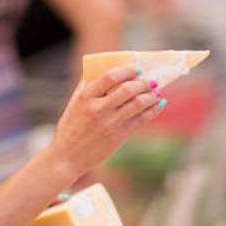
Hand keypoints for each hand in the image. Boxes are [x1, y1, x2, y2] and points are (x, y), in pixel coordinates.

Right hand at [49, 65, 164, 179]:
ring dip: (151, 96)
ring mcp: (109, 123)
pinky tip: (158, 104)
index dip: (127, 70)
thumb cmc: (70, 128)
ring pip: (137, 104)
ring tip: (157, 92)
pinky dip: (152, 110)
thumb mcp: (73, 104)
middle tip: (151, 80)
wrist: (67, 157)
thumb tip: (101, 68)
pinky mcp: (118, 136)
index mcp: (85, 97)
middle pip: (128, 89)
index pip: (110, 77)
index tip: (138, 68)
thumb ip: (86, 86)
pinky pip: (141, 120)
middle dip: (143, 83)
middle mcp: (98, 109)